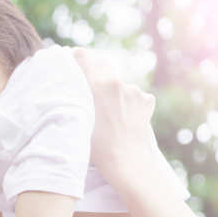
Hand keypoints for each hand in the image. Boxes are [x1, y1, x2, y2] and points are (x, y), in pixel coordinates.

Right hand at [72, 48, 155, 175]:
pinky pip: (136, 95)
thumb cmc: (96, 146)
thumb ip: (77, 99)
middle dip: (99, 76)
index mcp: (96, 86)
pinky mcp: (147, 99)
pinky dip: (131, 104)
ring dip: (117, 93)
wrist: (124, 160)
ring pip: (121, 84)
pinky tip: (126, 119)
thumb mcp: (78, 119)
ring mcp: (134, 90)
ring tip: (113, 116)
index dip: (77, 57)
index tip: (74, 61)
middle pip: (104, 66)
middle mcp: (116, 83)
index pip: (82, 56)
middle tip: (95, 95)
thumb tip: (71, 88)